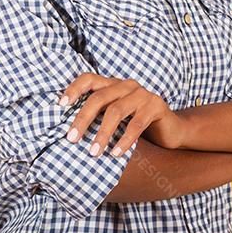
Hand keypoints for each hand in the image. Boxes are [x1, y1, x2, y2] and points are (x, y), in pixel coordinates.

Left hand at [59, 74, 178, 156]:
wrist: (170, 130)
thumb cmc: (135, 126)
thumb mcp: (115, 118)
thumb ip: (97, 116)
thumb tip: (67, 131)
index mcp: (113, 84)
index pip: (89, 79)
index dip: (74, 89)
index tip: (61, 106)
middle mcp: (127, 85)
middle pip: (99, 97)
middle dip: (83, 119)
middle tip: (71, 139)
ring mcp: (142, 94)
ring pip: (116, 111)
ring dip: (102, 133)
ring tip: (94, 152)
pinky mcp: (156, 105)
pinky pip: (137, 123)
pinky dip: (125, 140)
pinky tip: (116, 154)